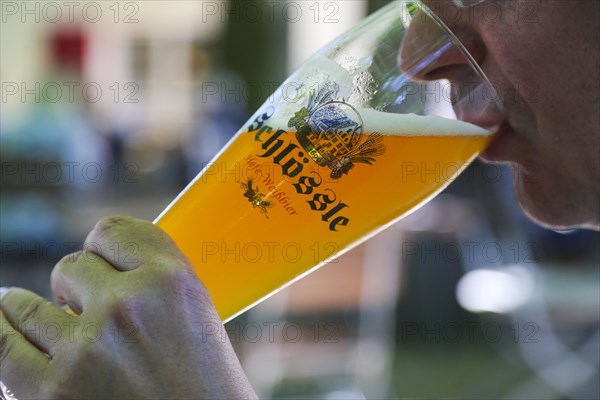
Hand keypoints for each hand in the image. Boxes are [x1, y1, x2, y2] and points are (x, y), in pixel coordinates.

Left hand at [0, 216, 256, 399]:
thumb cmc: (205, 383)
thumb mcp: (198, 315)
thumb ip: (156, 280)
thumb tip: (103, 265)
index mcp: (171, 281)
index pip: (112, 232)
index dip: (101, 245)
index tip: (97, 257)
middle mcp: (129, 304)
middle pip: (72, 266)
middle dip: (75, 286)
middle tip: (80, 306)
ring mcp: (88, 346)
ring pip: (27, 303)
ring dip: (25, 309)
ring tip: (21, 311)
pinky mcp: (53, 389)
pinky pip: (1, 346)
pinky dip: (1, 334)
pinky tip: (3, 326)